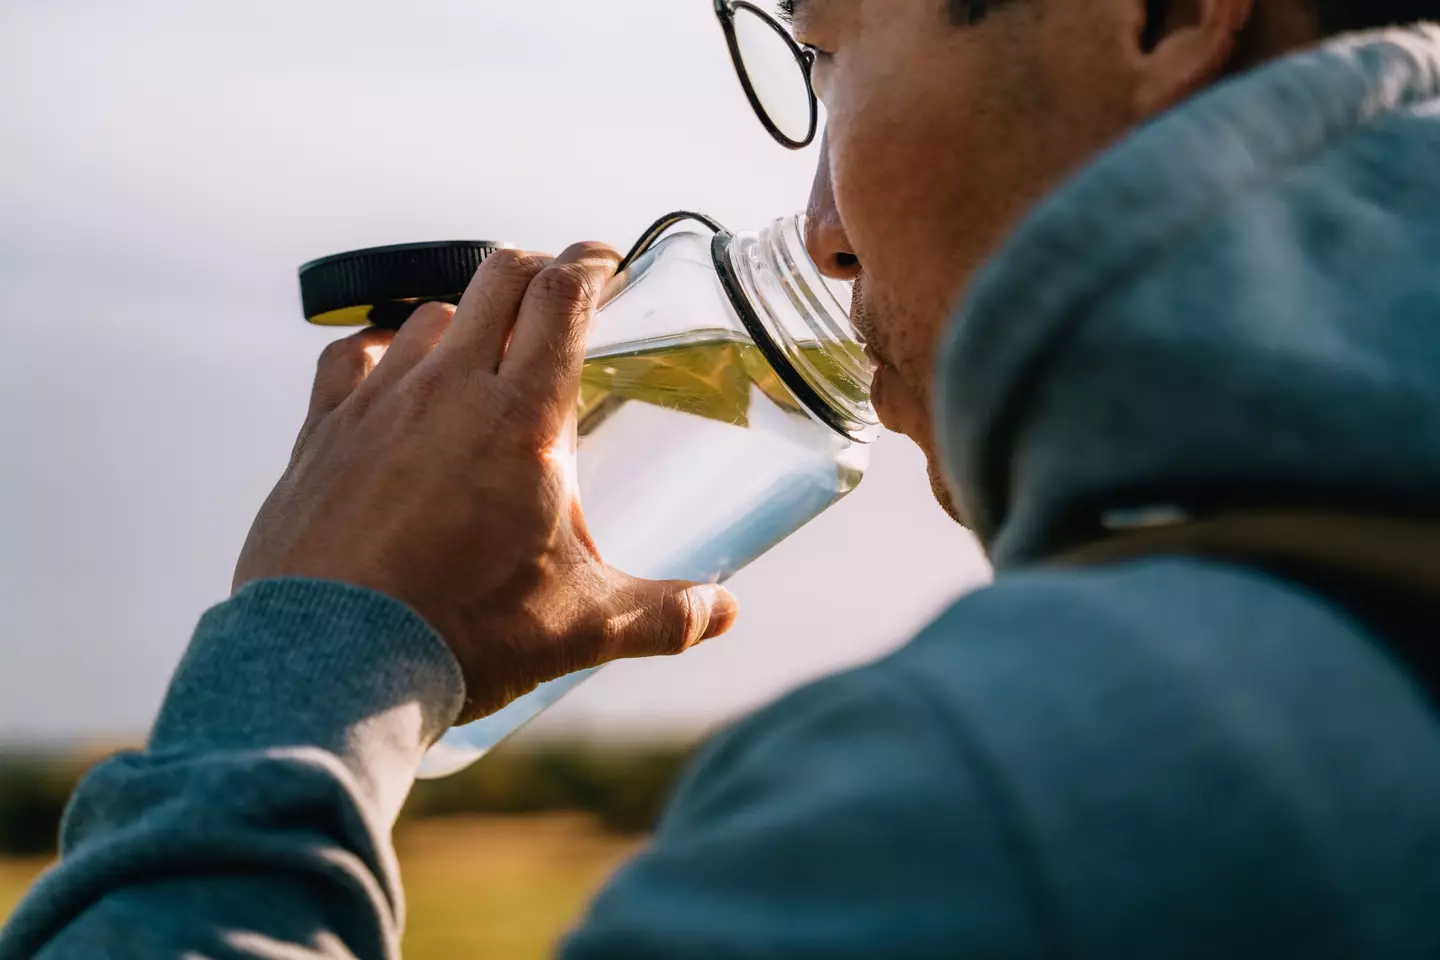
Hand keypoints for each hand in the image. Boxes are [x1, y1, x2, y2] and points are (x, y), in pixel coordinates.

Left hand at [234, 243, 739, 721]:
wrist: (332, 662)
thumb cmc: (461, 636)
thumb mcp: (579, 626)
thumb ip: (662, 615)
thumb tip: (723, 613)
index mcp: (522, 420)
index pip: (564, 299)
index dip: (591, 264)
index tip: (606, 263)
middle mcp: (449, 389)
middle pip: (498, 278)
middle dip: (537, 272)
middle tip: (558, 296)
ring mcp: (377, 402)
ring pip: (427, 313)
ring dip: (465, 317)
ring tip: (482, 352)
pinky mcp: (322, 430)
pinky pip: (350, 355)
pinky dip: (381, 350)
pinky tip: (392, 373)